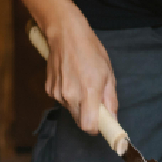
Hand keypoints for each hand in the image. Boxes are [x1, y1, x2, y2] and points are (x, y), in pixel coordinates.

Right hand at [36, 3, 117, 134]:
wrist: (65, 33)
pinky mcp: (49, 90)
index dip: (97, 128)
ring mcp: (57, 93)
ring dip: (79, 105)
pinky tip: (71, 80)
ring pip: (72, 111)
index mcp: (88, 91)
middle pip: (80, 122)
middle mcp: (70, 95)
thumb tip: (112, 118)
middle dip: (90, 117)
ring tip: (82, 84)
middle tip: (95, 101)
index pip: (89, 126)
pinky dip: (69, 96)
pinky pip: (62, 101)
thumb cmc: (90, 50)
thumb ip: (110, 99)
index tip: (102, 124)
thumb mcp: (108, 73)